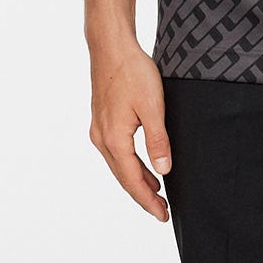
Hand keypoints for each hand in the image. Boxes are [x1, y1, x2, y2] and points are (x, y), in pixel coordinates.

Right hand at [88, 38, 171, 219]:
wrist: (111, 47)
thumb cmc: (132, 72)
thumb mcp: (153, 107)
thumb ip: (158, 140)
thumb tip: (163, 170)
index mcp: (114, 139)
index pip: (132, 180)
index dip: (148, 200)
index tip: (162, 215)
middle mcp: (101, 138)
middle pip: (123, 177)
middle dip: (143, 196)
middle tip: (162, 212)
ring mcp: (99, 130)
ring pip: (119, 166)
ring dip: (137, 181)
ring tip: (157, 194)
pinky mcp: (102, 121)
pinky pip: (117, 153)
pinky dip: (131, 165)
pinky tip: (145, 167)